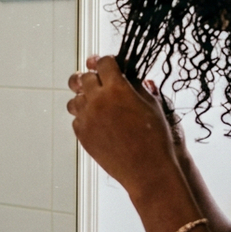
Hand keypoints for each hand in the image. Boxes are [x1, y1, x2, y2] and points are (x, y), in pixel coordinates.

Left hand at [67, 55, 179, 192]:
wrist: (147, 169)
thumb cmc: (155, 138)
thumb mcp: (152, 104)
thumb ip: (136, 85)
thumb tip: (128, 74)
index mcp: (117, 88)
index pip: (103, 63)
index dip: (107, 62)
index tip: (108, 64)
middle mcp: (98, 100)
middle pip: (85, 78)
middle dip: (94, 77)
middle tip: (100, 82)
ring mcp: (87, 118)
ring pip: (75, 98)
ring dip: (85, 97)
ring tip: (97, 102)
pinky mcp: (82, 134)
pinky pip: (76, 119)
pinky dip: (84, 117)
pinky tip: (98, 121)